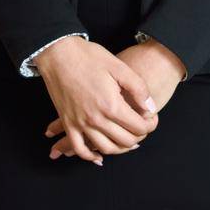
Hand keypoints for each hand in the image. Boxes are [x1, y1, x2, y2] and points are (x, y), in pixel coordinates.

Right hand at [32, 35, 157, 163]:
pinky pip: (80, 148)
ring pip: (106, 148)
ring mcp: (80, 123)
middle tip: (143, 126)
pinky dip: (91, 156)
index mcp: (111, 105)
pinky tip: (100, 155)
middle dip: (139, 136)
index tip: (152, 117)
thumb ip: (138, 89)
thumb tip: (150, 108)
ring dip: (121, 149)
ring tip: (128, 139)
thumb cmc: (88, 56)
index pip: (138, 127)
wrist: (58, 53)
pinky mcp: (68, 123)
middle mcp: (96, 119)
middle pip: (125, 141)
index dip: (150, 124)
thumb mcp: (119, 67)